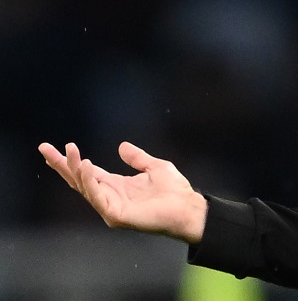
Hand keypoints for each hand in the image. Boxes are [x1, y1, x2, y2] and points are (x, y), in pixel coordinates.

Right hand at [39, 141, 207, 244]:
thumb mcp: (155, 167)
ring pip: (85, 187)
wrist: (188, 208)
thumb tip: (122, 146)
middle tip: (45, 147)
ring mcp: (110, 207)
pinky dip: (90, 182)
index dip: (71, 161)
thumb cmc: (175, 191)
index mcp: (116, 186)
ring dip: (76, 169)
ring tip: (70, 151)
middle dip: (62, 164)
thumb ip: (137, 158)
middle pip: (78, 179)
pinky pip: (98, 197)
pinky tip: (86, 166)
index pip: (87, 172)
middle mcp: (109, 196)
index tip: (55, 147)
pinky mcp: (116, 216)